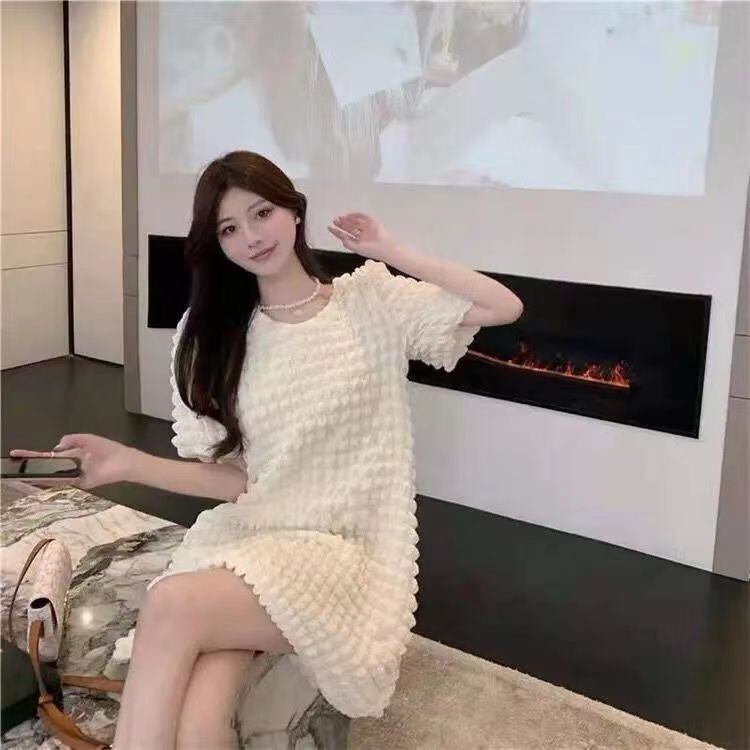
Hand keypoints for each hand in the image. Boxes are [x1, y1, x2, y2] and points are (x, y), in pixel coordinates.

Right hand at [8, 434, 137, 490]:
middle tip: (13, 465)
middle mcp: (70, 466)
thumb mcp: (88, 439)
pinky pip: (63, 483)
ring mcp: (74, 476)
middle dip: (30, 466)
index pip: (48, 455)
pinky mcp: (80, 484)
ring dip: (35, 475)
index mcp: (72, 454)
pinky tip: (37, 480)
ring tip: (19, 474)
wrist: (125, 462)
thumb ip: (71, 439)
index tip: (17, 453)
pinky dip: (50, 482)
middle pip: (46, 467)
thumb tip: (56, 446)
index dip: (33, 454)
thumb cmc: (109, 449)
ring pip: (51, 476)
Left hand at [326, 213, 397, 260]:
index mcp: (357, 242)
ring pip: (355, 222)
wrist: (384, 247)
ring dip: (347, 219)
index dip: (337, 231)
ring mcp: (366, 228)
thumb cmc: (372, 251)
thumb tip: (341, 237)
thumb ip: (347, 243)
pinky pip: (363, 217)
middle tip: (334, 220)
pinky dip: (356, 215)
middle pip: (349, 227)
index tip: (329, 227)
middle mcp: (361, 235)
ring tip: (340, 218)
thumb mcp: (356, 248)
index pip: (345, 235)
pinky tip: (349, 215)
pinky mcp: (372, 223)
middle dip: (341, 224)